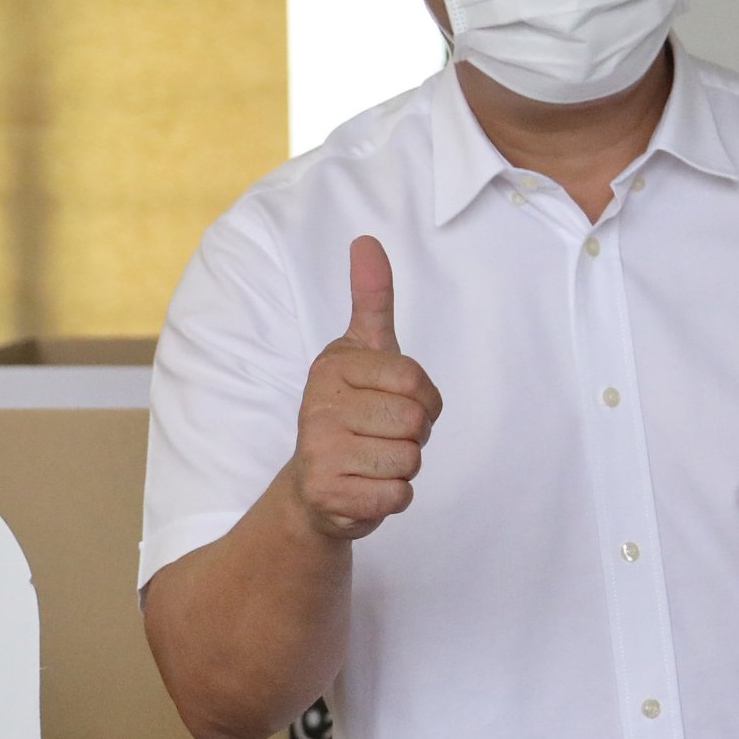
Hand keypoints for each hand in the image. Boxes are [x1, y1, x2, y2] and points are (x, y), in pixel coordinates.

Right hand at [292, 235, 443, 541]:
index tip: (396, 403)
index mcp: (333, 365)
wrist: (314, 488)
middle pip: (415, 422)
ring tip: (372, 461)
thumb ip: (372, 299)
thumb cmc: (350, 412)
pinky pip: (397, 495)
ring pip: (409, 460)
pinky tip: (366, 487)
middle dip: (414, 435)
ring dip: (402, 467)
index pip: (416, 382)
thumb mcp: (362, 352)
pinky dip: (393, 497)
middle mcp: (318, 404)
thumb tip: (366, 241)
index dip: (424, 400)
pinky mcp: (328, 494)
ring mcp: (319, 451)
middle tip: (382, 436)